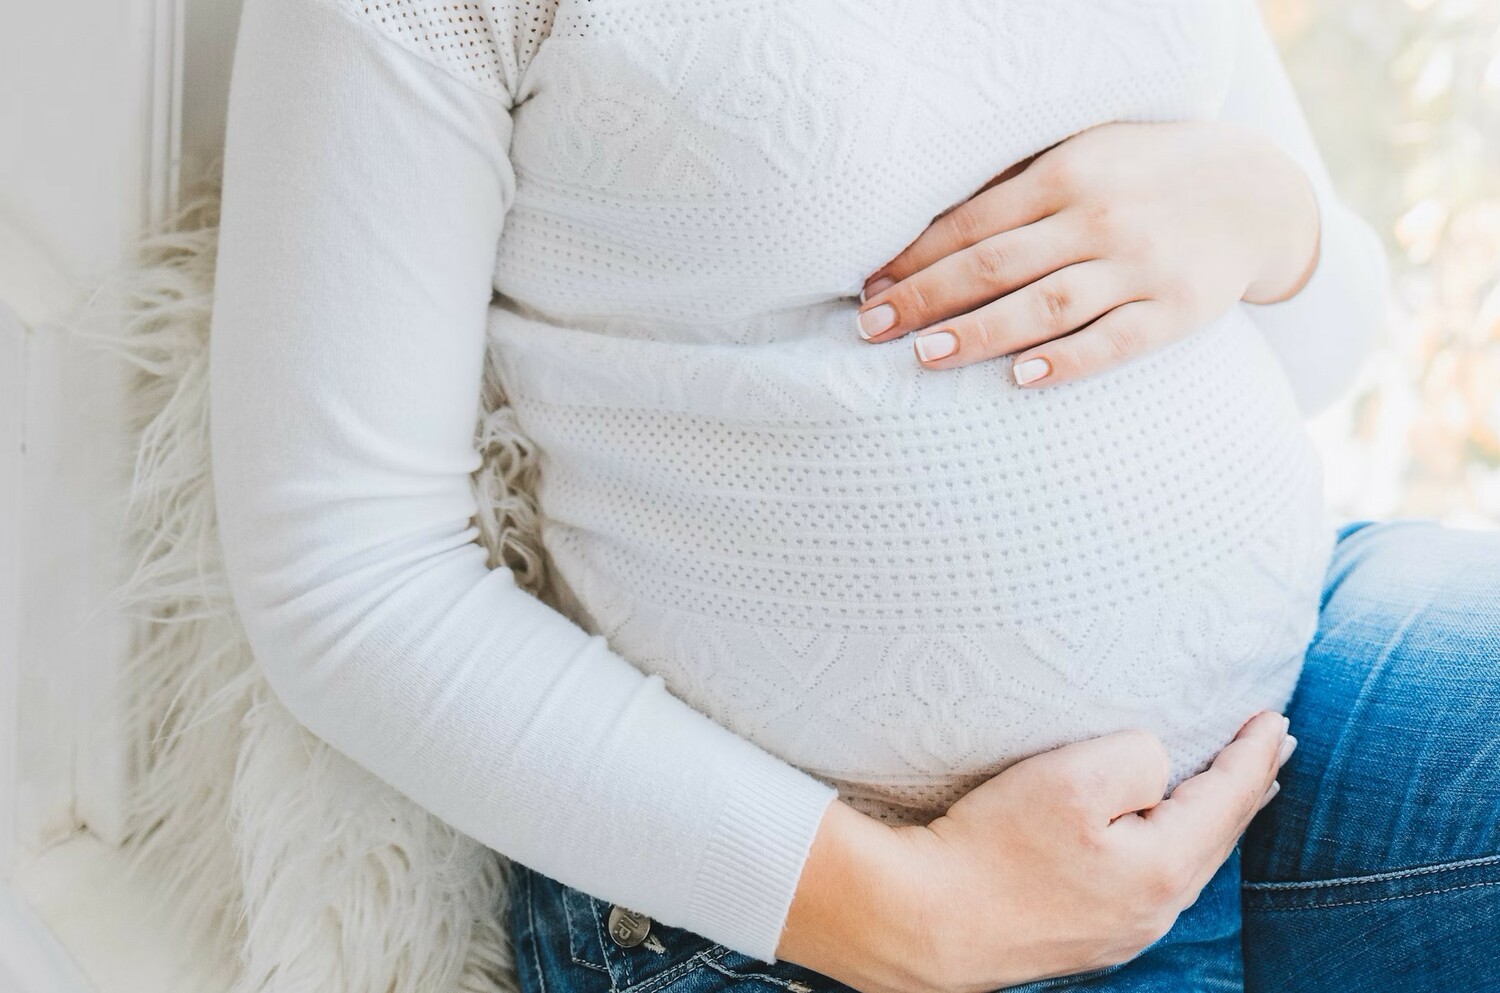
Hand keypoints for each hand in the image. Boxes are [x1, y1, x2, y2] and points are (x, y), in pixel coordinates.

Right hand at [777, 711, 1295, 992]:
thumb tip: (1157, 769)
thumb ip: (1137, 758)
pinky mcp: (1083, 936)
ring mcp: (1119, 931)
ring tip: (1233, 789)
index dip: (1254, 754)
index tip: (1276, 718)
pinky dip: (1173, 845)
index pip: (1228, 800)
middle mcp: (1153, 911)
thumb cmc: (992, 845)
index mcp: (1162, 870)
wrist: (921, 921)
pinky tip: (1161, 836)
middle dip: (1247, 787)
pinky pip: (1151, 881)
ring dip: (1212, 818)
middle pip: (1217, 837)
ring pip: (1186, 863)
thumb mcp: (1071, 777)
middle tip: (1274, 746)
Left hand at [853, 120, 1320, 386]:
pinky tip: (1021, 378)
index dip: (915, 258)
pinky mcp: (1175, 310)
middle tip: (872, 329)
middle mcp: (1099, 217)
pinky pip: (1114, 342)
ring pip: (1045, 305)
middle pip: (995, 265)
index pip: (972, 223)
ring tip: (925, 355)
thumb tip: (925, 233)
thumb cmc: (1144, 175)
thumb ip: (1017, 187)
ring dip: (979, 333)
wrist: (1255, 191)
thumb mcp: (1084, 155)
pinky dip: (1067, 361)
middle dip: (925, 297)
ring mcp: (1139, 265)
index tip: (869, 289)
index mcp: (1066, 174)